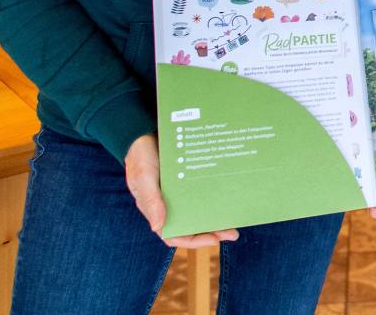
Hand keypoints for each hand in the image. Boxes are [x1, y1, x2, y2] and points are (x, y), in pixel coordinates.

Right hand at [124, 135, 238, 247]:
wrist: (144, 134)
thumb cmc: (140, 158)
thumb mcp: (144, 178)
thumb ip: (151, 201)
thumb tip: (158, 227)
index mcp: (156, 210)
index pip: (174, 235)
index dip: (194, 241)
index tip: (214, 239)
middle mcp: (169, 206)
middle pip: (192, 226)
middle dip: (212, 231)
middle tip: (233, 232)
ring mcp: (179, 195)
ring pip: (200, 211)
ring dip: (216, 216)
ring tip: (235, 218)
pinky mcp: (187, 182)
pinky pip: (202, 194)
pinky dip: (214, 197)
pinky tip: (227, 197)